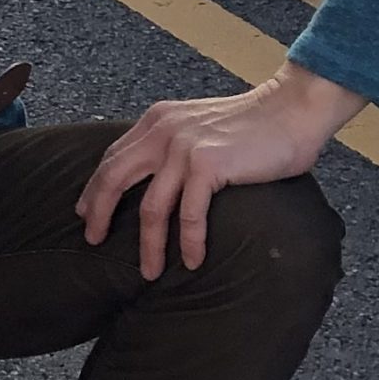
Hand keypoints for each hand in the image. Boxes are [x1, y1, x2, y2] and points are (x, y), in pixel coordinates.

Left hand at [75, 63, 361, 279]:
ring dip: (148, 245)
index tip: (84, 212)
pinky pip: (189, 214)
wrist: (293, 108)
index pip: (112, 157)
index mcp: (156, 121)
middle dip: (98, 213)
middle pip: (114, 179)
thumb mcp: (198, 126)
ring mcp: (183, 148)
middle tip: (93, 240)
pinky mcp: (207, 164)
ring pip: (150, 207)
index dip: (94, 187)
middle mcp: (162, 131)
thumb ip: (174, 145)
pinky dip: (189, 241)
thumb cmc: (254, 124)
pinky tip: (192, 261)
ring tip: (148, 271)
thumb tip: (156, 181)